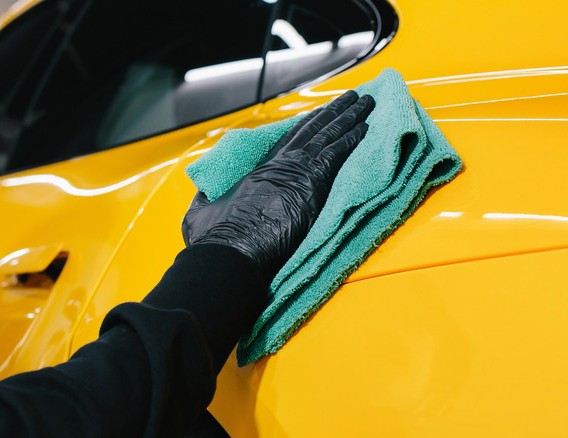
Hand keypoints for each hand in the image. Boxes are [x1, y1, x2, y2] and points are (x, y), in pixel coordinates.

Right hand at [182, 90, 374, 282]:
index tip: (319, 114)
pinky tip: (365, 127)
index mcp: (258, 171)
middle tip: (351, 98)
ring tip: (364, 103)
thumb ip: (209, 198)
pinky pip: (337, 153)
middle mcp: (280, 165)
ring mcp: (297, 172)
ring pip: (328, 136)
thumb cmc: (216, 238)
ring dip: (348, 118)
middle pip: (313, 131)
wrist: (232, 249)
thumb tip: (204, 194)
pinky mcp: (313, 184)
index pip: (288, 141)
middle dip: (333, 113)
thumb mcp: (203, 212)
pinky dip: (352, 138)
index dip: (306, 125)